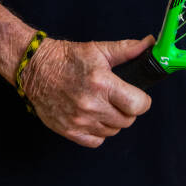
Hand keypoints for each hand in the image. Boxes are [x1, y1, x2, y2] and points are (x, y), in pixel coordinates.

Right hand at [21, 36, 153, 147]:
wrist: (35, 67)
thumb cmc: (66, 57)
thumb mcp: (98, 49)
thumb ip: (127, 49)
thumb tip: (150, 44)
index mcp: (102, 83)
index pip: (138, 105)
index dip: (142, 101)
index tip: (137, 96)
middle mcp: (91, 105)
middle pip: (127, 120)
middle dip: (128, 109)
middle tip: (118, 98)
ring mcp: (79, 120)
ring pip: (113, 131)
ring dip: (113, 120)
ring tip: (103, 105)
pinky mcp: (69, 130)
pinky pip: (95, 141)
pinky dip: (98, 132)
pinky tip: (93, 116)